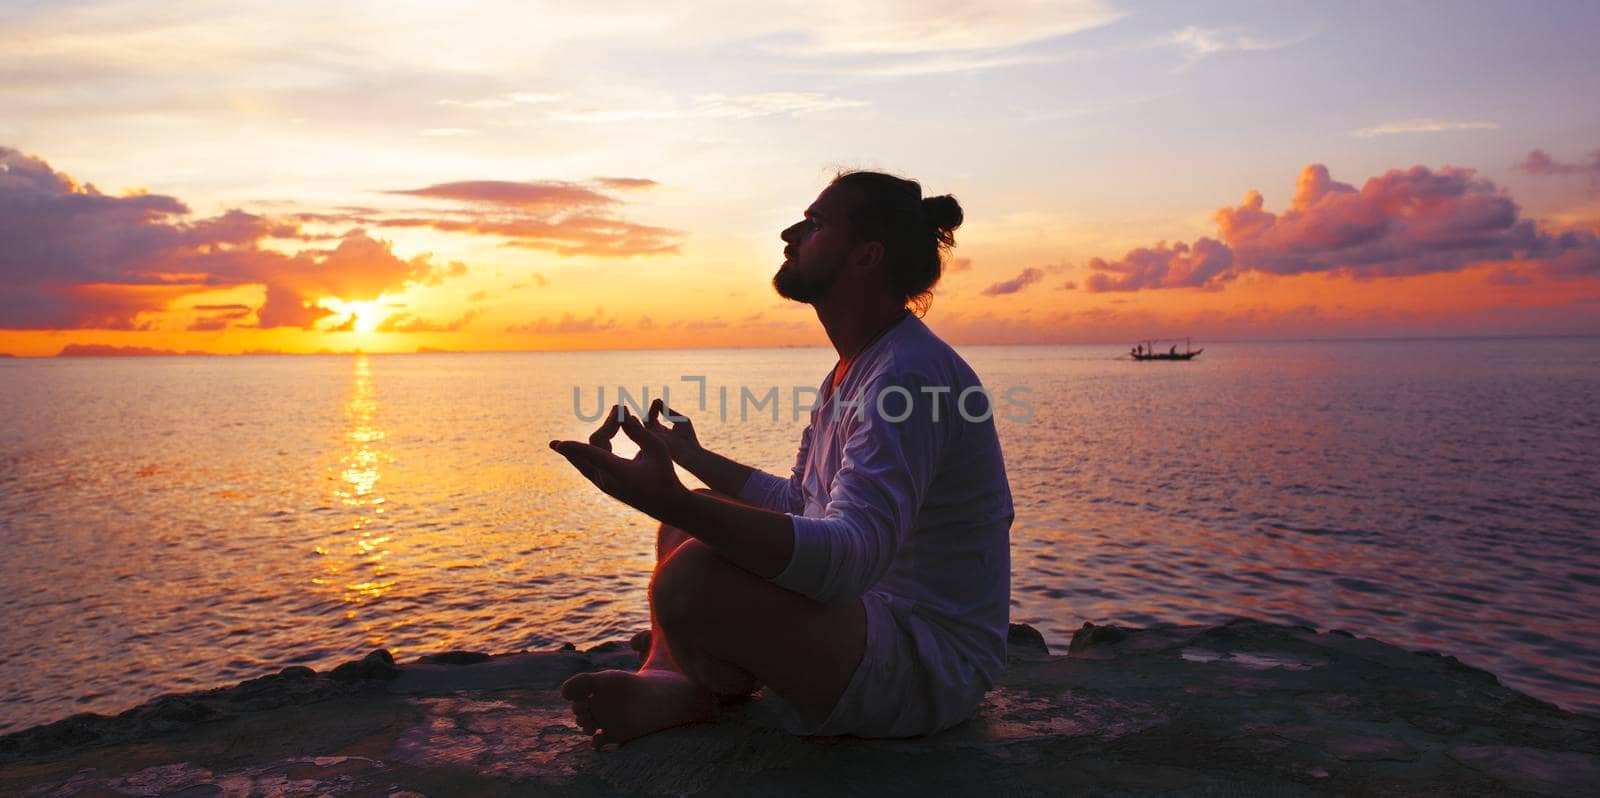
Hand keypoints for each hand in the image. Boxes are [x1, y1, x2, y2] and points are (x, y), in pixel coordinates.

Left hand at [550, 404, 685, 519]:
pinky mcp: (603, 484)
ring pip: (584, 458)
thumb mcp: (657, 449)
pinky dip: (577, 455)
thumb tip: (621, 415)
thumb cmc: (664, 474)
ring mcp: (603, 483)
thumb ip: (638, 431)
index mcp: (620, 472)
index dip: (576, 448)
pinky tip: (563, 449)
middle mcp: (607, 479)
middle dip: (606, 425)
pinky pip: (585, 466)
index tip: (558, 444)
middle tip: (620, 409)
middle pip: (595, 444)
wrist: (665, 503)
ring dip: (578, 446)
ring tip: (554, 444)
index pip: (594, 455)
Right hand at [645, 398, 702, 464]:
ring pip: (645, 422)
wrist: (691, 452)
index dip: (655, 408)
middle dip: (652, 409)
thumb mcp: (679, 420)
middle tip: (657, 401)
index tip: (658, 400)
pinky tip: (653, 411)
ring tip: (656, 402)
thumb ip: (668, 411)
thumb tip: (657, 400)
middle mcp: (656, 434)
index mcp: (662, 430)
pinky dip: (647, 417)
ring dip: (650, 412)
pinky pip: (644, 427)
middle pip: (648, 419)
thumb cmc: (688, 437)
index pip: (654, 417)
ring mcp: (653, 438)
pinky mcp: (652, 439)